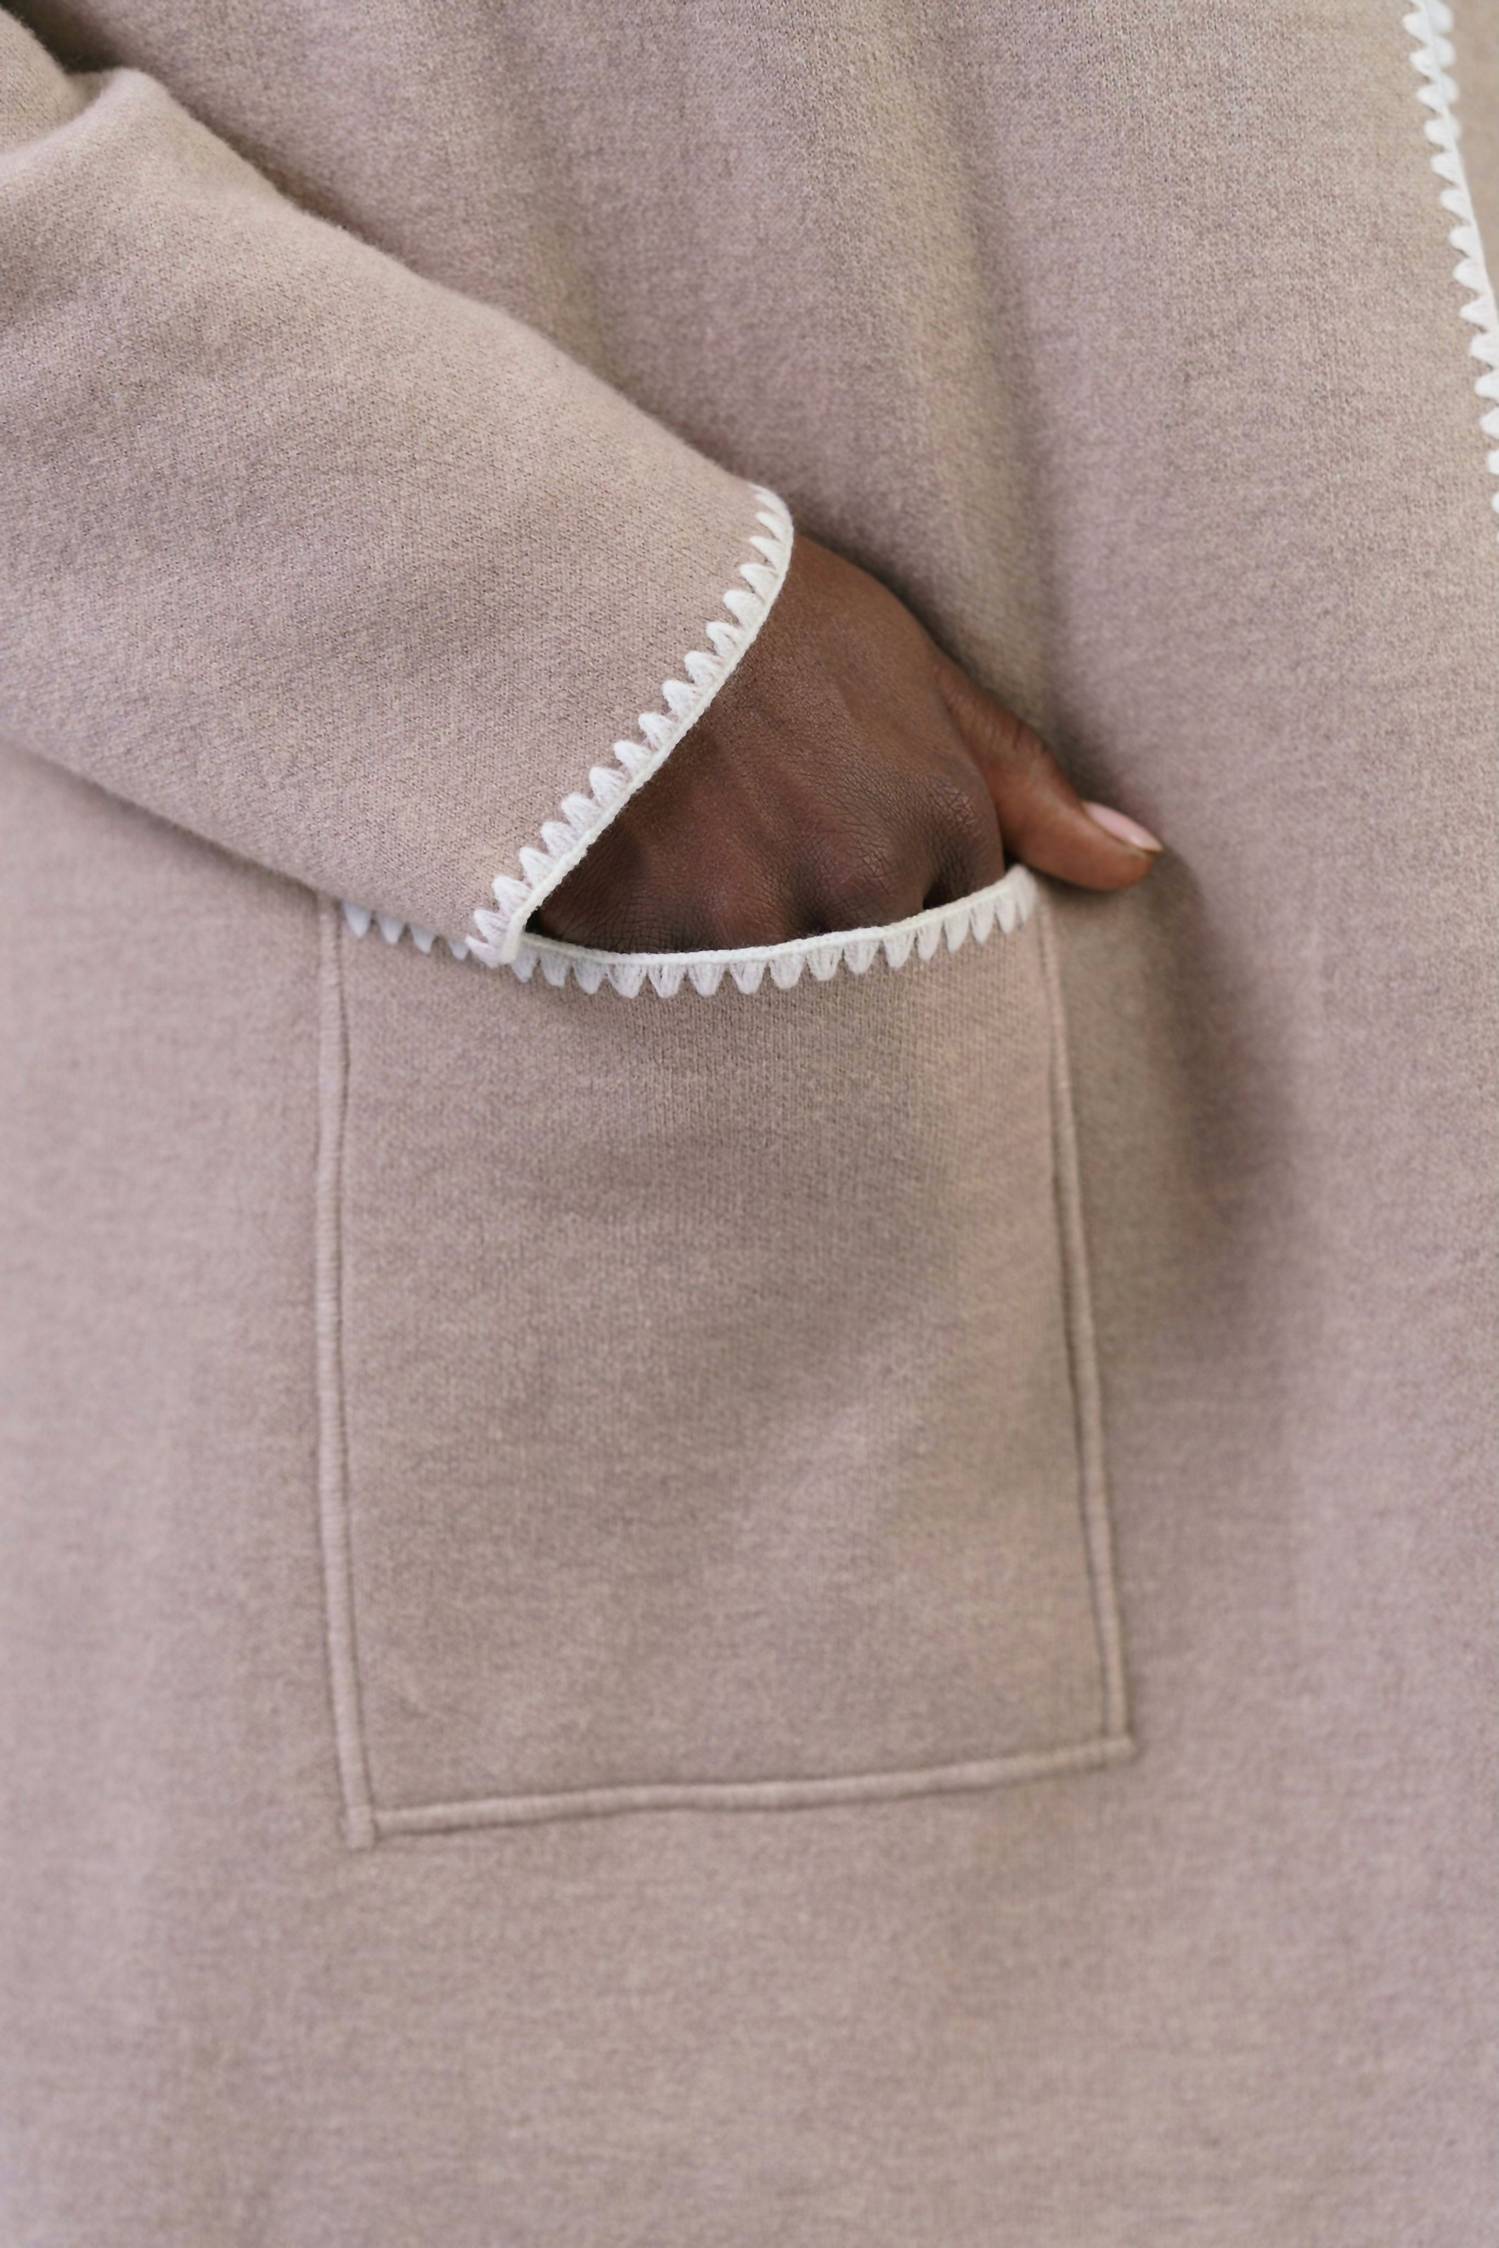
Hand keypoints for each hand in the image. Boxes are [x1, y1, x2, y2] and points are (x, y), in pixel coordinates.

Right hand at [534, 533, 1161, 951]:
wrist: (592, 572)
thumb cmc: (762, 611)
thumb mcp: (912, 670)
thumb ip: (1021, 782)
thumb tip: (1136, 863)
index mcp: (929, 826)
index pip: (953, 919)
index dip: (904, 874)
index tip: (846, 817)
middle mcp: (850, 890)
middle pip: (867, 969)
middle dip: (830, 919)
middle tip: (769, 831)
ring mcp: (740, 924)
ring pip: (770, 984)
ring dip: (738, 936)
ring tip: (694, 836)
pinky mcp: (637, 942)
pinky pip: (668, 982)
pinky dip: (653, 937)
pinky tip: (632, 853)